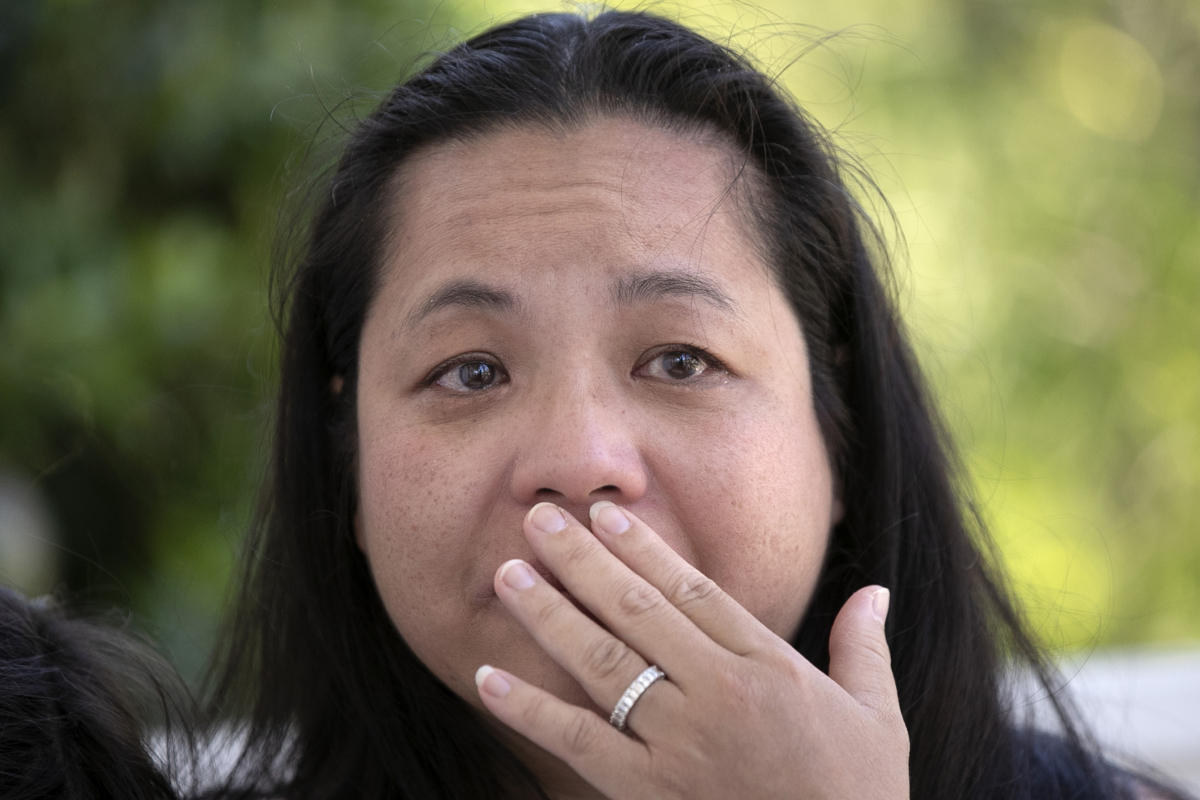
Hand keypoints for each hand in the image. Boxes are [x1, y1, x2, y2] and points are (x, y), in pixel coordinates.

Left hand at [474, 501, 909, 799]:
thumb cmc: (860, 796)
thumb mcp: (877, 717)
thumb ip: (865, 647)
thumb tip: (876, 591)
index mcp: (769, 667)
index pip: (693, 591)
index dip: (645, 548)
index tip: (606, 515)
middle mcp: (720, 693)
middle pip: (636, 610)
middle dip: (581, 560)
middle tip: (538, 517)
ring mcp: (682, 744)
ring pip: (603, 664)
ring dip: (549, 616)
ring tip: (507, 576)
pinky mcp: (652, 793)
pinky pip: (581, 743)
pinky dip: (531, 710)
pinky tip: (487, 680)